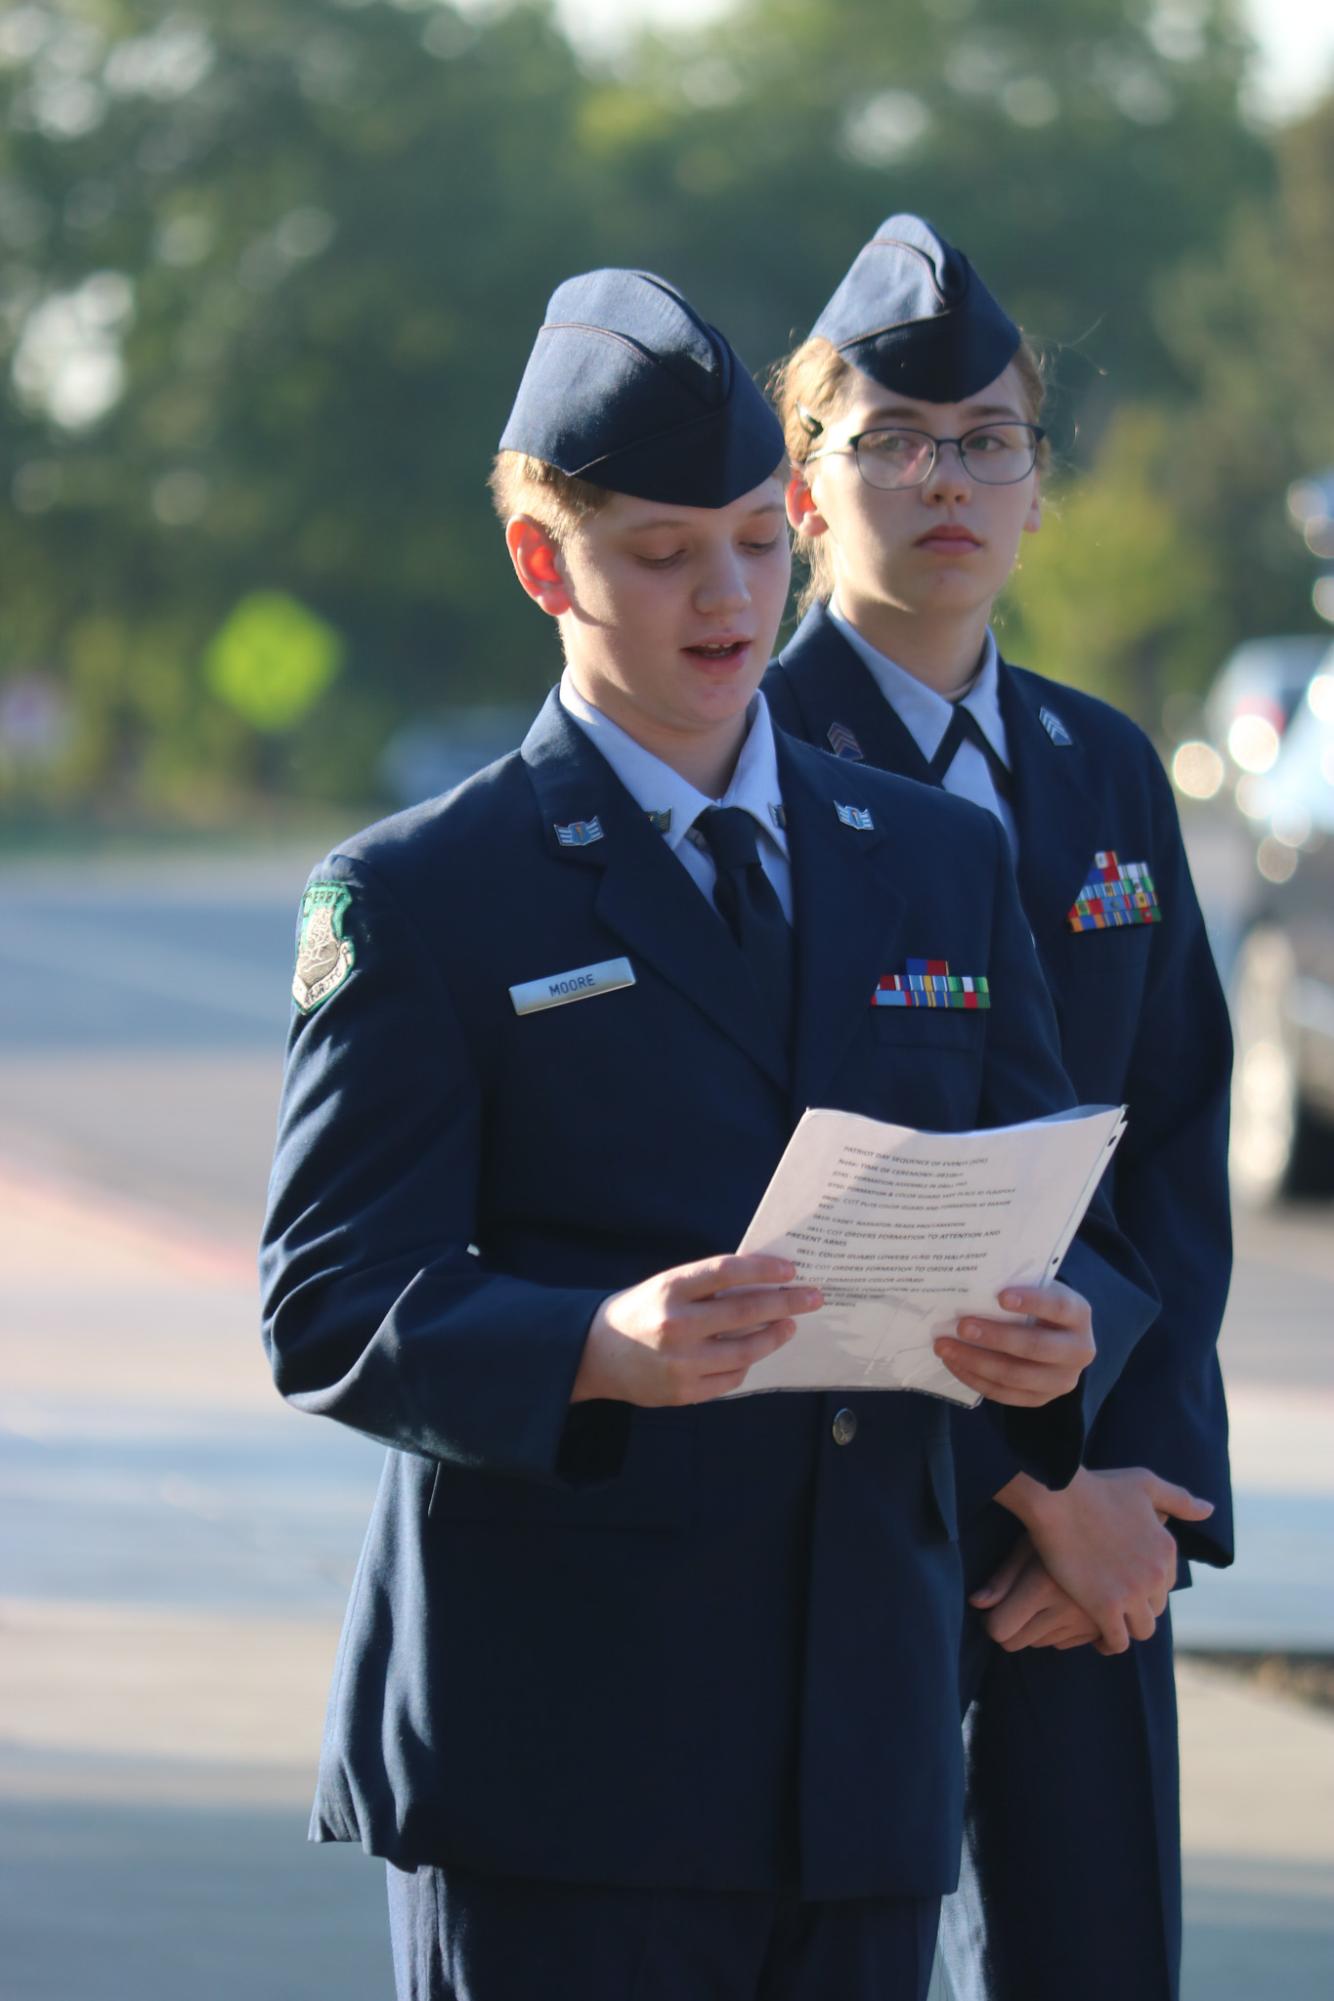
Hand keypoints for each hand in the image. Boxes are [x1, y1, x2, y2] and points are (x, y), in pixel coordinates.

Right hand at [571, 1254, 821, 1407]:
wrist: (595, 1354)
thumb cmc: (640, 1311)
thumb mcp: (666, 1287)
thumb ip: (707, 1286)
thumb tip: (763, 1283)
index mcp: (670, 1289)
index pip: (726, 1272)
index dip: (763, 1269)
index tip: (791, 1270)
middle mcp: (676, 1325)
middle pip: (745, 1311)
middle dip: (786, 1303)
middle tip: (813, 1297)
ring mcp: (680, 1363)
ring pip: (746, 1350)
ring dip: (774, 1335)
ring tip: (789, 1325)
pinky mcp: (683, 1392)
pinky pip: (731, 1379)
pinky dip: (747, 1364)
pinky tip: (754, 1353)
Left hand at [933, 1281, 1094, 1407]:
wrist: (1057, 1337)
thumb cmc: (1038, 1305)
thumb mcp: (1038, 1289)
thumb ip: (1016, 1285)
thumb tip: (972, 1284)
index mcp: (1079, 1314)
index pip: (1059, 1307)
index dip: (1032, 1302)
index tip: (1001, 1297)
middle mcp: (1078, 1351)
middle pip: (1035, 1347)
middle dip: (995, 1337)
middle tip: (961, 1326)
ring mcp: (1062, 1380)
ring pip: (1015, 1376)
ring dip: (975, 1361)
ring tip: (945, 1347)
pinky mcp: (1041, 1399)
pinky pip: (1004, 1394)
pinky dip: (974, 1378)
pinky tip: (953, 1363)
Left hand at [970, 1534, 1099, 1652]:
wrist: (1116, 1528)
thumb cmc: (1061, 1529)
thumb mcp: (1028, 1545)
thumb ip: (1002, 1578)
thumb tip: (976, 1604)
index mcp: (1043, 1586)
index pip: (1000, 1629)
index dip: (990, 1621)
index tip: (992, 1609)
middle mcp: (1067, 1608)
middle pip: (1017, 1643)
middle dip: (1008, 1628)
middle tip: (1011, 1605)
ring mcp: (1088, 1621)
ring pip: (1042, 1644)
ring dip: (1035, 1629)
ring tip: (1041, 1599)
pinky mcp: (1103, 1627)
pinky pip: (1067, 1644)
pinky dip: (1059, 1631)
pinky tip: (1062, 1605)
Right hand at [991, 1466, 1214, 1653]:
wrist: (1059, 1498)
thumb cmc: (1098, 1487)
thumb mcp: (1145, 1484)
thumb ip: (1179, 1500)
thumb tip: (1209, 1510)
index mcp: (1166, 1548)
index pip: (1165, 1582)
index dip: (1146, 1583)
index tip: (1125, 1581)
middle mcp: (1156, 1574)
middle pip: (1156, 1607)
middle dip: (1138, 1606)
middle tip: (1113, 1602)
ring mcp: (1132, 1593)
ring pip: (1142, 1629)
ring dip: (1127, 1627)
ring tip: (1108, 1623)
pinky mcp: (1106, 1607)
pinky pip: (1118, 1640)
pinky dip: (1109, 1642)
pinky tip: (1096, 1637)